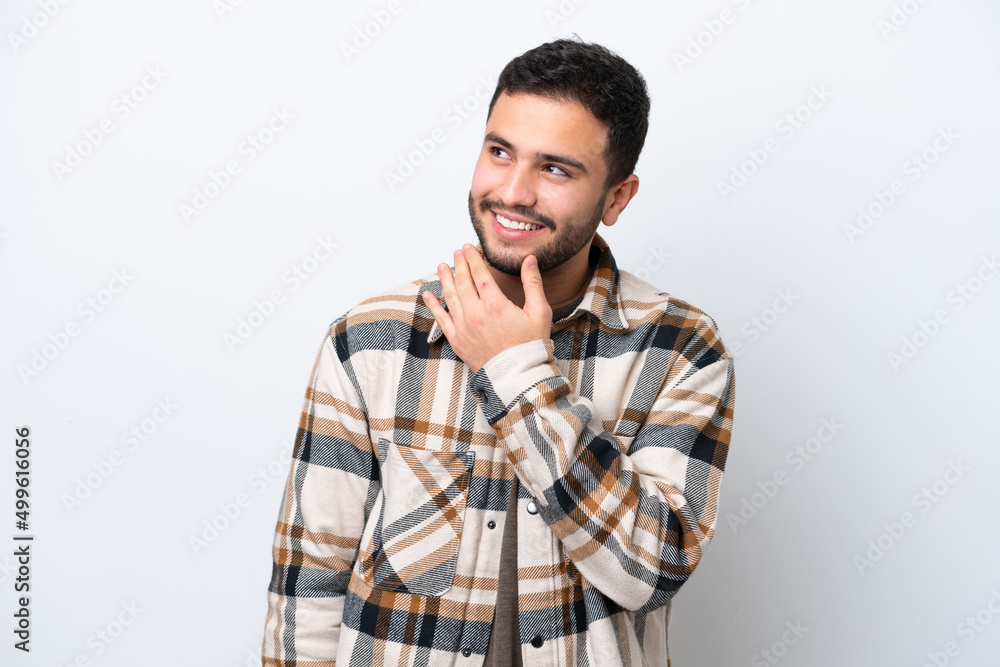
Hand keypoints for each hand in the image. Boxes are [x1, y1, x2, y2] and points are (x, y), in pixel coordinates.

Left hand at [422, 244, 551, 372]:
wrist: (518, 377)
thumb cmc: (531, 345)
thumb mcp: (539, 312)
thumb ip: (532, 283)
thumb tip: (530, 260)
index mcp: (495, 304)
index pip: (479, 273)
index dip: (472, 258)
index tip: (468, 247)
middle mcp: (475, 313)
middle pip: (463, 281)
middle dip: (458, 264)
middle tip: (456, 252)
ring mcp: (464, 327)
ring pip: (450, 296)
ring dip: (445, 279)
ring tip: (442, 266)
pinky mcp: (457, 341)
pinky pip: (441, 319)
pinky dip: (433, 305)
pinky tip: (428, 295)